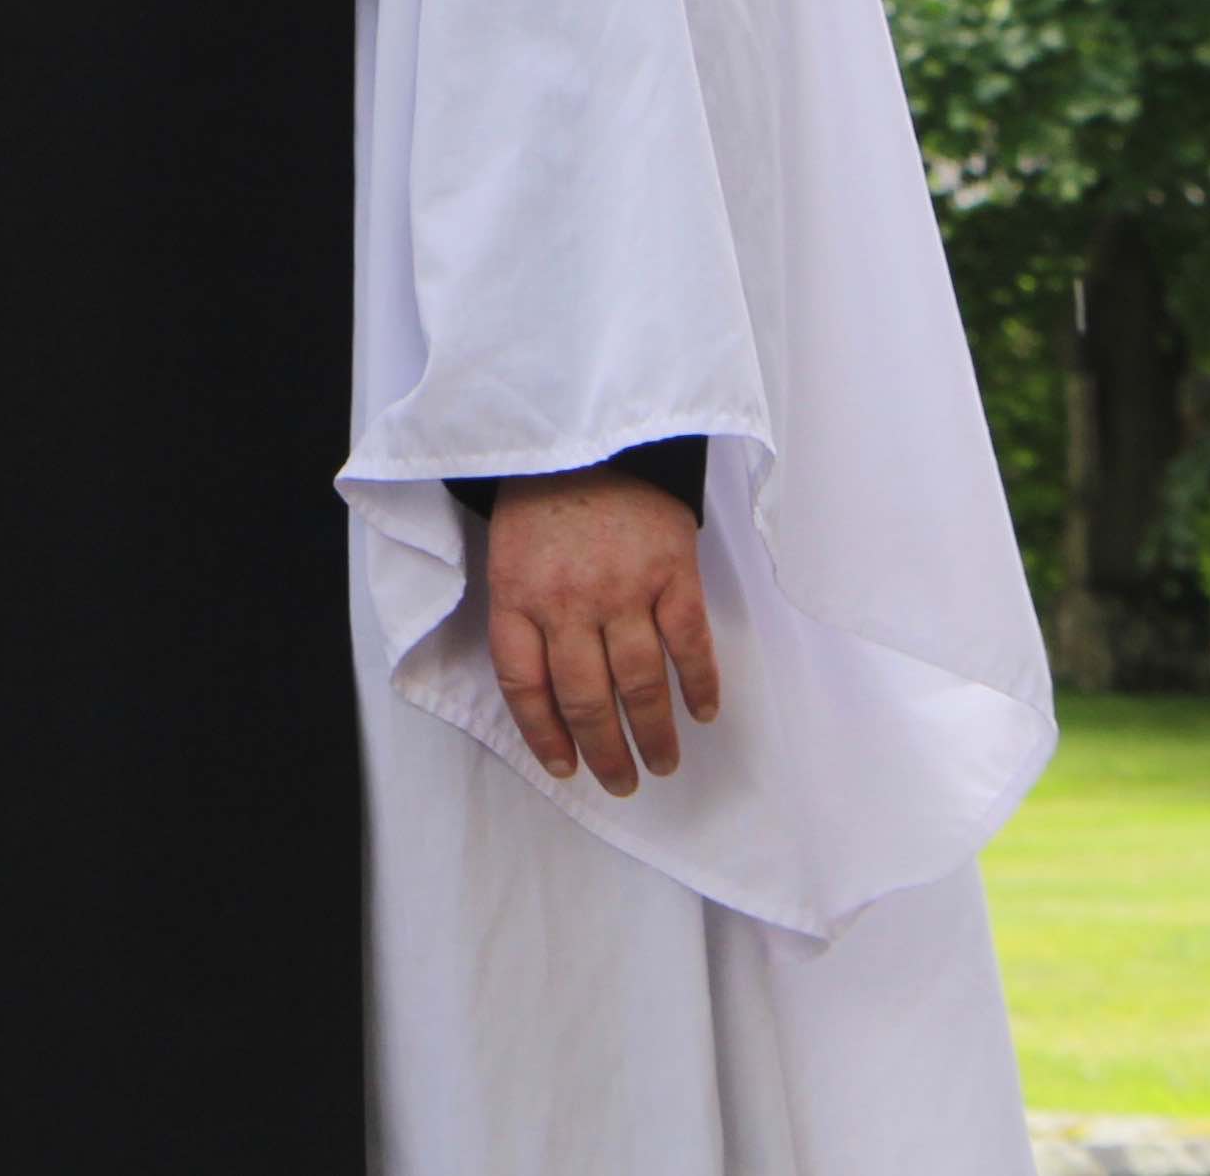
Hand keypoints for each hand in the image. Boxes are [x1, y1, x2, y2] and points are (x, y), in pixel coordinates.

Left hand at [482, 465, 721, 795]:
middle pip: (585, 697)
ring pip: (639, 682)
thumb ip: (521, 612)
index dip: (544, 734)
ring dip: (654, 733)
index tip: (564, 766)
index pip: (524, 685)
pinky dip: (699, 685)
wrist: (591, 428)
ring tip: (662, 764)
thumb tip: (543, 688)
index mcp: (517, 594)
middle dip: (605, 750)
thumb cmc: (542, 493)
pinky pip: (689, 643)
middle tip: (621, 781)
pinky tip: (702, 713)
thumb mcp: (507, 550)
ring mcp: (623, 587)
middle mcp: (567, 600)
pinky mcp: (672, 571)